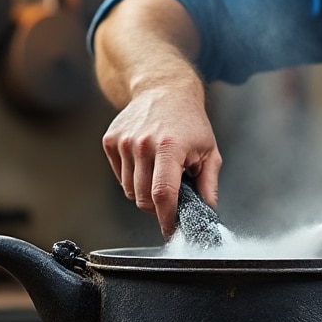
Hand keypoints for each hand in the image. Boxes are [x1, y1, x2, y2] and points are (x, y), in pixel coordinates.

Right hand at [101, 89, 221, 237]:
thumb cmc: (190, 122)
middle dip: (157, 207)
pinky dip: (133, 178)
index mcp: (169, 147)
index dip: (167, 218)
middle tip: (171, 197)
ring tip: (160, 174)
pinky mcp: (111, 141)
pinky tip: (146, 163)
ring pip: (129, 190)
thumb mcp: (210, 151)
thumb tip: (207, 212)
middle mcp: (142, 144)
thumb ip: (208, 184)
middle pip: (143, 198)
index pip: (163, 194)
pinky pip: (120, 176)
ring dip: (144, 192)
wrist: (164, 90)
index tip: (171, 231)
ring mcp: (124, 142)